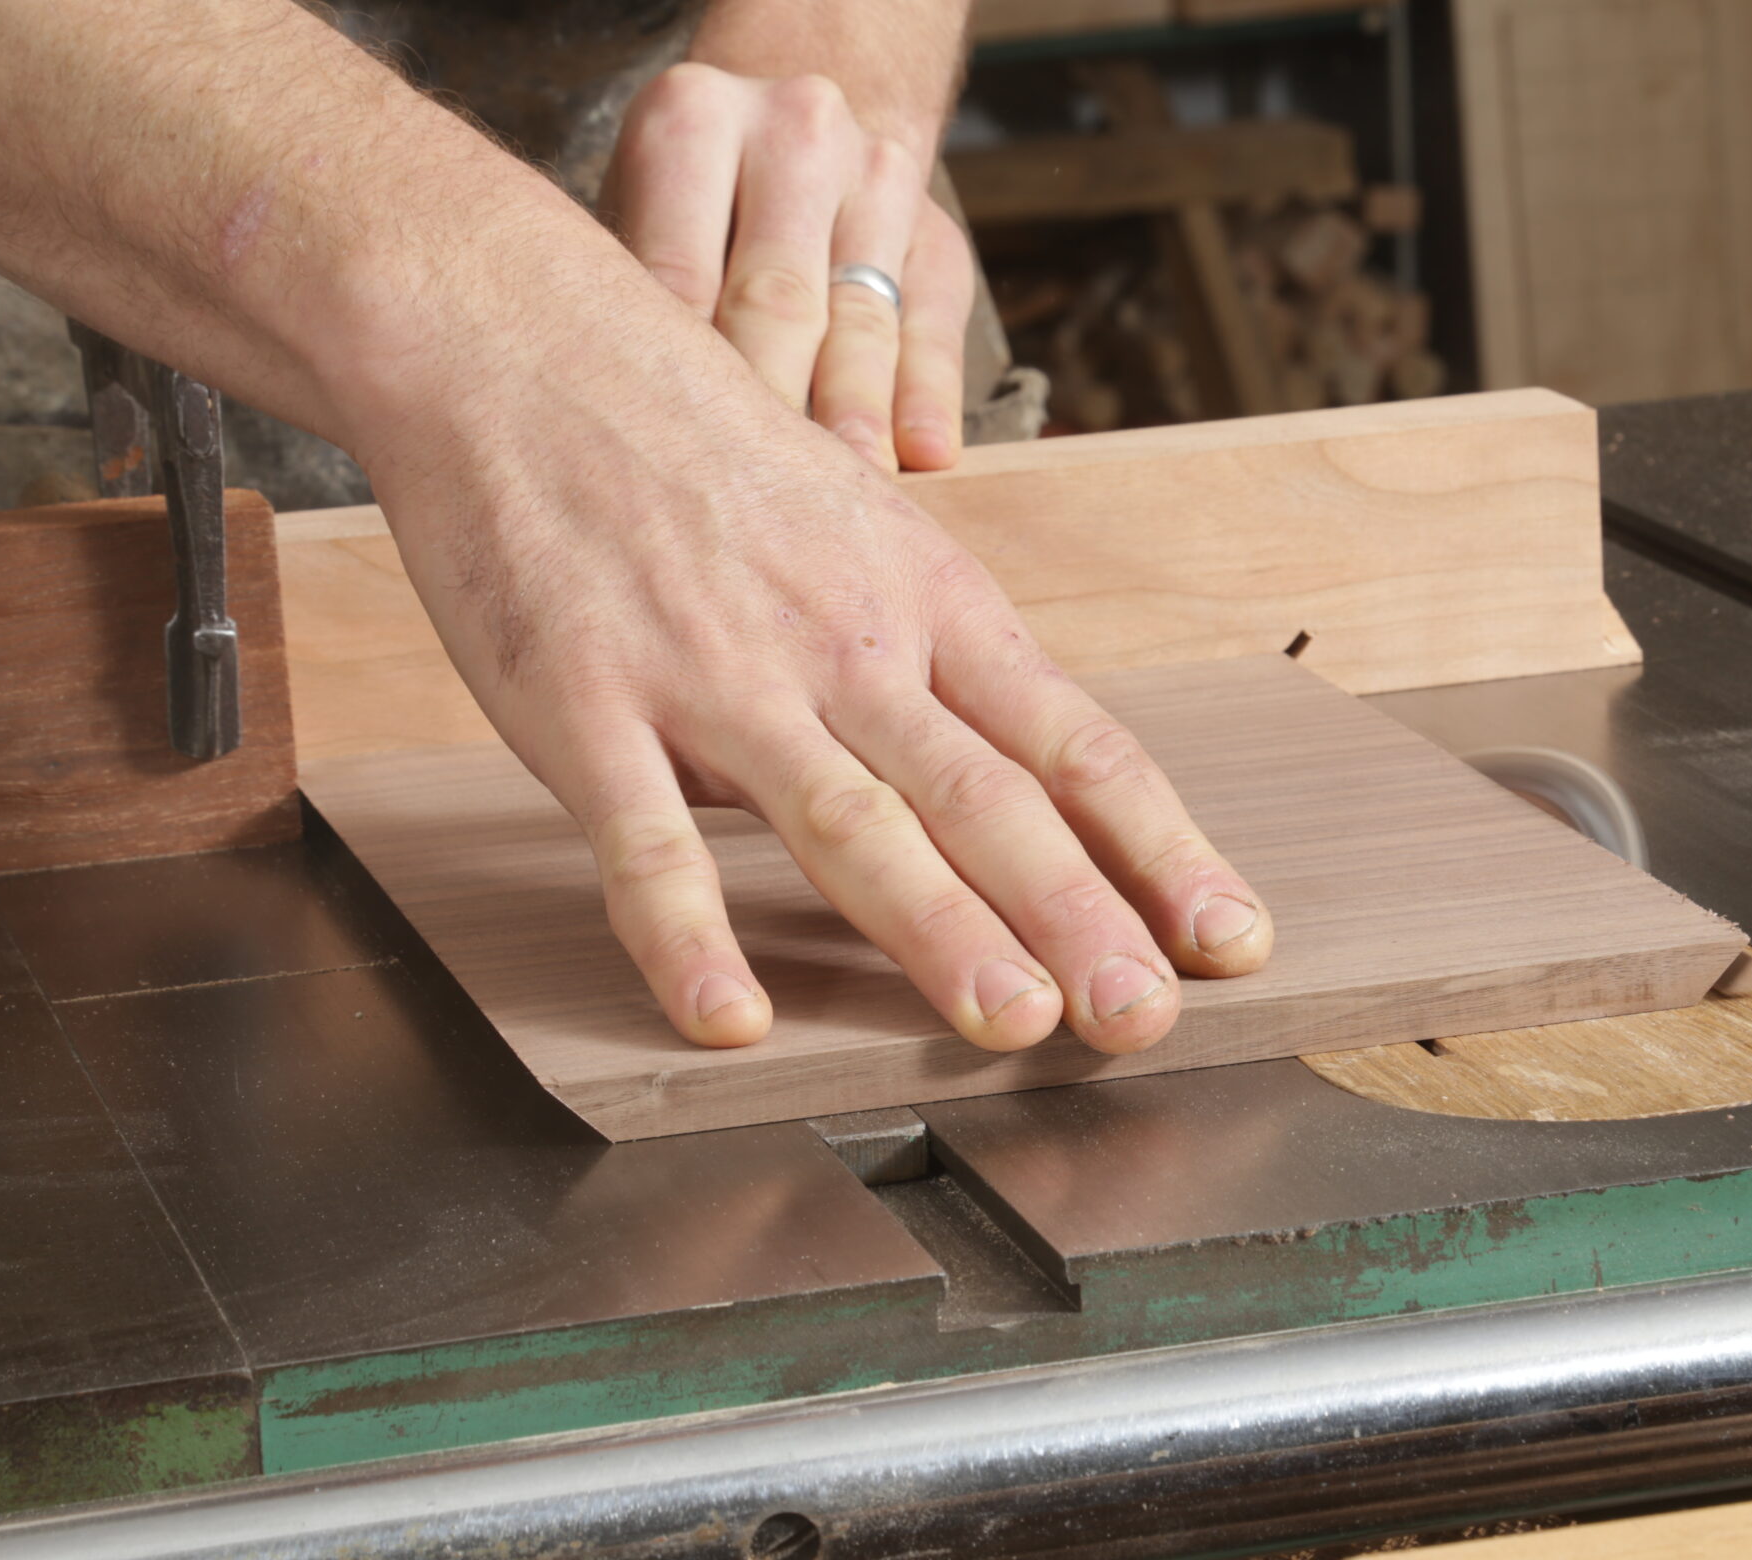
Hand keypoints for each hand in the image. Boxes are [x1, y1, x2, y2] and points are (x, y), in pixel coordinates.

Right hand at [355, 252, 1273, 1055]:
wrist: (524, 343)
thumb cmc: (694, 439)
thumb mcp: (852, 525)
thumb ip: (911, 659)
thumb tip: (959, 789)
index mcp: (922, 599)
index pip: (1071, 741)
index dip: (1157, 848)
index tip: (1228, 937)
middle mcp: (844, 643)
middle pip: (986, 797)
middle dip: (1077, 915)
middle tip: (1142, 1017)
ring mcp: (717, 678)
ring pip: (849, 823)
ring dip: (939, 931)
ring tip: (1010, 1024)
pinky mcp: (589, 707)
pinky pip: (645, 843)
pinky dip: (687, 935)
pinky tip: (729, 1019)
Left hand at [600, 63, 972, 475]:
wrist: (795, 135)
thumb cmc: (688, 213)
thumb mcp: (638, 224)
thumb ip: (636, 303)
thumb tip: (627, 432)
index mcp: (692, 118)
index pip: (680, 272)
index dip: (677, 378)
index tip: (671, 466)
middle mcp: (794, 132)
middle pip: (778, 297)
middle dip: (769, 406)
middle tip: (753, 504)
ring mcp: (877, 177)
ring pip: (861, 321)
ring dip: (854, 416)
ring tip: (847, 493)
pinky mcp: (937, 238)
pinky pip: (933, 332)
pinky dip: (927, 399)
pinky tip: (922, 454)